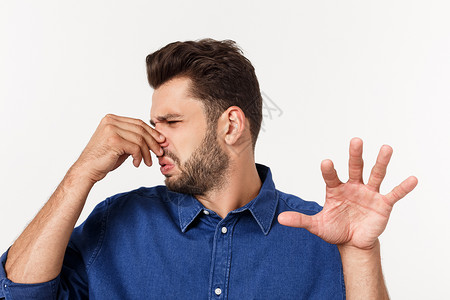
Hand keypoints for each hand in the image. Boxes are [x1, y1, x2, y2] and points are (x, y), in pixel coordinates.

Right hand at [73, 114, 164, 182]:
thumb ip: (132, 138)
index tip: (161, 141)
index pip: (138, 123)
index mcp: (112, 119)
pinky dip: (139, 157)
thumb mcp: (120, 144)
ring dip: (147, 153)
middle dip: (153, 141)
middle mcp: (111, 121)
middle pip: (141, 129)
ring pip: (140, 139)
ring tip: (148, 162)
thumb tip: (155, 138)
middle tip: (160, 152)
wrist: (87, 170)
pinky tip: (136, 164)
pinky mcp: (114, 140)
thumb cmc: (103, 159)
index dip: (152, 132)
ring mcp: (111, 129)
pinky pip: (135, 148)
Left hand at [278, 137, 417, 249]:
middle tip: (356, 140)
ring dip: (381, 161)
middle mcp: (353, 186)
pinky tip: (412, 179)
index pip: (331, 176)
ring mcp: (369, 193)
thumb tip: (280, 218)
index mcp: (336, 189)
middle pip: (355, 167)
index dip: (329, 170)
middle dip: (355, 154)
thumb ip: (300, 220)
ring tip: (386, 148)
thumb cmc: (335, 229)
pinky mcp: (382, 204)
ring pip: (376, 174)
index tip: (326, 162)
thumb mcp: (317, 225)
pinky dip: (403, 187)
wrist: (353, 243)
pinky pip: (394, 194)